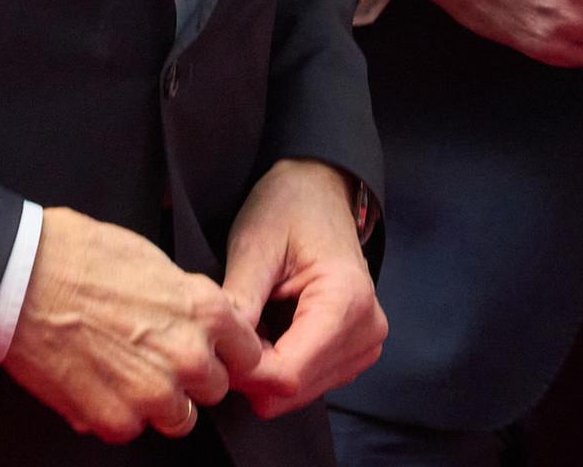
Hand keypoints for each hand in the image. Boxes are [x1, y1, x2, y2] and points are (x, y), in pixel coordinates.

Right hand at [2, 207, 263, 444]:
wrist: (29, 279)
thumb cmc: (90, 258)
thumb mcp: (161, 265)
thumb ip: (192, 304)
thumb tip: (205, 325)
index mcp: (206, 312)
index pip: (248, 354)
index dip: (229, 353)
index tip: (216, 353)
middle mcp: (188, 357)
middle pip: (215, 389)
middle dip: (194, 378)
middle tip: (162, 358)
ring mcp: (152, 394)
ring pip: (179, 418)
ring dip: (161, 402)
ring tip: (130, 373)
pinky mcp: (113, 420)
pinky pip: (132, 430)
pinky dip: (118, 414)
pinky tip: (100, 383)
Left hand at [223, 158, 387, 418]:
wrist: (320, 188)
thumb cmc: (288, 206)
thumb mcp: (255, 245)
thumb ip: (239, 303)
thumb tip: (221, 358)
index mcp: (347, 300)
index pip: (289, 374)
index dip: (243, 372)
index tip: (215, 347)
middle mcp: (367, 330)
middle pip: (293, 390)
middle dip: (252, 371)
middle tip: (232, 327)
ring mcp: (366, 344)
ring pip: (297, 394)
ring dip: (265, 368)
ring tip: (254, 320)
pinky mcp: (356, 351)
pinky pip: (307, 383)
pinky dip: (279, 365)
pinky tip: (270, 329)